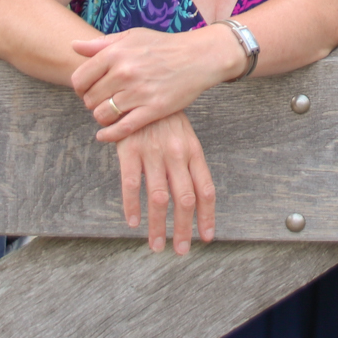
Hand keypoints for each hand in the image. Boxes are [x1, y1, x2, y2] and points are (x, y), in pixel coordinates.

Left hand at [72, 27, 241, 143]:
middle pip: (89, 99)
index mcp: (115, 54)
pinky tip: (105, 135)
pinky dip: (109, 135)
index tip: (87, 90)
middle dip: (92, 103)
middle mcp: (124, 73)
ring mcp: (138, 92)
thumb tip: (73, 45)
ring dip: (102, 117)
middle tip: (101, 102)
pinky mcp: (153, 109)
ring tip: (109, 113)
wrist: (198, 57)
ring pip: (102, 115)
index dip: (80, 88)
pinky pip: (122, 129)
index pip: (79, 79)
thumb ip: (101, 43)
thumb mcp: (131, 36)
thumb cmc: (163, 45)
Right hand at [115, 112, 216, 253]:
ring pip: (159, 198)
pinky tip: (132, 222)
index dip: (207, 216)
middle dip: (183, 229)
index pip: (205, 190)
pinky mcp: (130, 150)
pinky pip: (132, 184)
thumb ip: (189, 163)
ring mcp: (154, 153)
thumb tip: (197, 197)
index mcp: (193, 151)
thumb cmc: (164, 116)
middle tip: (181, 250)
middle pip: (185, 199)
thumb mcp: (184, 135)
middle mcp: (177, 155)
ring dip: (159, 226)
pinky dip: (132, 207)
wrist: (140, 87)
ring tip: (157, 245)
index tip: (206, 237)